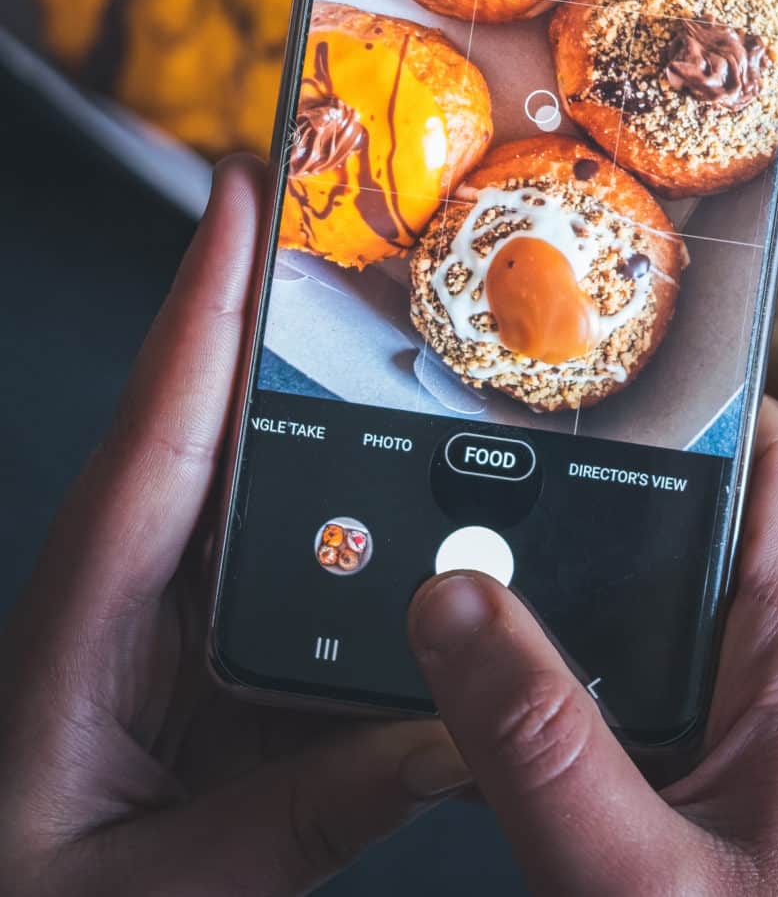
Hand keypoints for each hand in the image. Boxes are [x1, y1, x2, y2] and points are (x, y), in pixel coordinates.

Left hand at [0, 157, 466, 896]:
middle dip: (259, 300)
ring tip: (384, 310)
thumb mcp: (158, 889)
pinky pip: (288, 545)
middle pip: (204, 411)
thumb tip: (451, 734)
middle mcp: (131, 585)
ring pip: (250, 470)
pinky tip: (401, 480)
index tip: (243, 193)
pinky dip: (339, 491)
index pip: (157, 431)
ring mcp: (173, 606)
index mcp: (84, 619)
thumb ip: (304, 820)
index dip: (204, 304)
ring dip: (308, 386)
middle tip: (329, 207)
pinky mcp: (209, 639)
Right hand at [408, 399, 777, 895]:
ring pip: (654, 587)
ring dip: (572, 556)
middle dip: (615, 463)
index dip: (716, 392)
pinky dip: (552, 638)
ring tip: (479, 523)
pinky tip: (486, 651)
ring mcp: (733, 720)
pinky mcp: (688, 765)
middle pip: (709, 511)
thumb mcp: (634, 877)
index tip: (616, 363)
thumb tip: (454, 603)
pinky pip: (620, 661)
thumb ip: (541, 746)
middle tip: (517, 428)